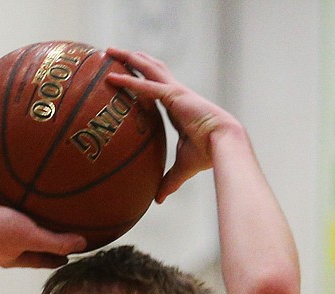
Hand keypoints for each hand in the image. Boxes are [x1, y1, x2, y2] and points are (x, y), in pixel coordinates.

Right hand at [0, 186, 84, 267]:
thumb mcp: (32, 237)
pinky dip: (7, 197)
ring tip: (36, 209)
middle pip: (23, 242)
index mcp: (10, 255)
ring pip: (12, 222)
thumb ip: (56, 242)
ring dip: (23, 217)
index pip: (38, 260)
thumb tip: (81, 244)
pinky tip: (16, 186)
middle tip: (54, 234)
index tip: (66, 259)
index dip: (53, 259)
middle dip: (38, 239)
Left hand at [106, 48, 240, 202]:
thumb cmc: (207, 155)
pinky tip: (111, 78)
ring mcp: (176, 92)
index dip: (142, 78)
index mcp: (177, 106)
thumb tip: (158, 200)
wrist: (224, 146)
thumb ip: (167, 181)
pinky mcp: (175, 96)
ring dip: (128, 59)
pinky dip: (129, 82)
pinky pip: (147, 87)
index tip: (127, 73)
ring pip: (148, 69)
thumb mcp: (181, 169)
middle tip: (113, 53)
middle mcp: (176, 94)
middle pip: (151, 70)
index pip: (155, 88)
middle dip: (133, 59)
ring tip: (110, 51)